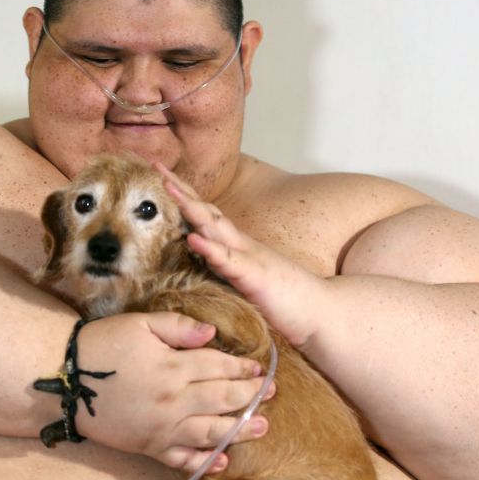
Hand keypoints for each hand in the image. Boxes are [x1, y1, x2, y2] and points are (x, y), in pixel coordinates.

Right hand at [73, 311, 273, 473]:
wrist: (66, 379)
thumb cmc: (102, 344)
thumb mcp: (140, 323)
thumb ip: (178, 327)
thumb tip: (212, 334)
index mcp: (173, 367)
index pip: (219, 367)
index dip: (242, 367)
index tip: (259, 368)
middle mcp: (174, 400)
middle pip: (222, 398)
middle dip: (250, 395)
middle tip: (271, 393)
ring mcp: (163, 427)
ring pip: (211, 431)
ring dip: (240, 429)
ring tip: (263, 427)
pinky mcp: (150, 446)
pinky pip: (181, 458)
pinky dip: (203, 462)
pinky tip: (222, 462)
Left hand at [155, 163, 321, 350]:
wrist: (321, 313)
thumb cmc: (285, 301)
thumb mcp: (248, 281)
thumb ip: (227, 270)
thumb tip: (205, 265)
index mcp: (238, 247)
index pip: (207, 216)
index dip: (185, 196)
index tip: (163, 178)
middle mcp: (242, 245)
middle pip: (207, 211)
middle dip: (181, 189)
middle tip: (157, 167)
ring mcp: (249, 258)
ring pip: (214, 227)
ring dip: (190, 207)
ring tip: (169, 189)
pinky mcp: (255, 277)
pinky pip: (229, 261)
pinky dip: (209, 249)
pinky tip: (193, 239)